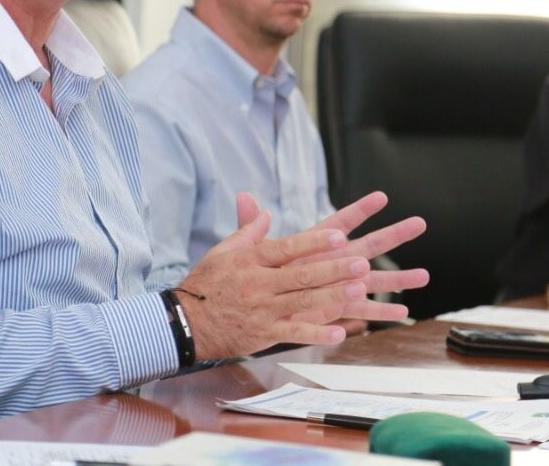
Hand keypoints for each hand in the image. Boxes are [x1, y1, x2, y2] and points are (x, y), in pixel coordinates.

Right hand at [176, 213, 369, 359]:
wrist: (186, 322)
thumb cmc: (206, 284)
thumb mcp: (222, 252)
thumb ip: (247, 233)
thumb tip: (266, 213)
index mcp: (250, 260)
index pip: (287, 248)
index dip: (314, 242)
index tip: (339, 235)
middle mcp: (258, 283)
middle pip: (301, 274)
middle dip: (333, 269)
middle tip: (362, 263)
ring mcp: (262, 310)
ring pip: (303, 302)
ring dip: (333, 296)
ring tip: (359, 291)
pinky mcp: (263, 333)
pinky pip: (294, 333)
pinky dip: (317, 334)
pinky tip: (340, 333)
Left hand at [234, 191, 429, 324]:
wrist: (258, 305)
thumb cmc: (260, 274)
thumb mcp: (253, 249)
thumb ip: (250, 224)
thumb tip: (241, 195)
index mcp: (318, 244)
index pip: (341, 221)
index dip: (359, 209)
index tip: (381, 196)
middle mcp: (334, 261)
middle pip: (369, 245)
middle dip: (394, 234)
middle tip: (420, 223)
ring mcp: (339, 284)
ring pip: (374, 279)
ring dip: (399, 277)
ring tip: (425, 274)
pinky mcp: (337, 307)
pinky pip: (364, 310)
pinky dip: (381, 312)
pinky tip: (403, 313)